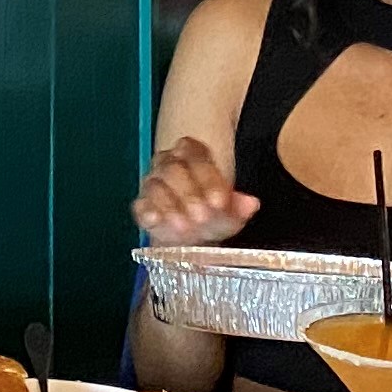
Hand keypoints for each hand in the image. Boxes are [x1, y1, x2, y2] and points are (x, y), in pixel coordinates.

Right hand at [134, 136, 257, 246]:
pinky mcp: (141, 205)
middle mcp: (169, 165)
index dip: (208, 177)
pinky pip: (140, 204)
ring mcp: (152, 184)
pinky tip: (157, 220)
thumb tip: (251, 204)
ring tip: (184, 227)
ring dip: (170, 206)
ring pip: (156, 186)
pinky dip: (147, 212)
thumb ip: (240, 206)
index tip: (220, 201)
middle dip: (189, 193)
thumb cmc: (212, 216)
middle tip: (202, 216)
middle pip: (174, 168)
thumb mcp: (230, 213)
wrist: (191, 238)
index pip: (196, 154)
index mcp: (192, 157)